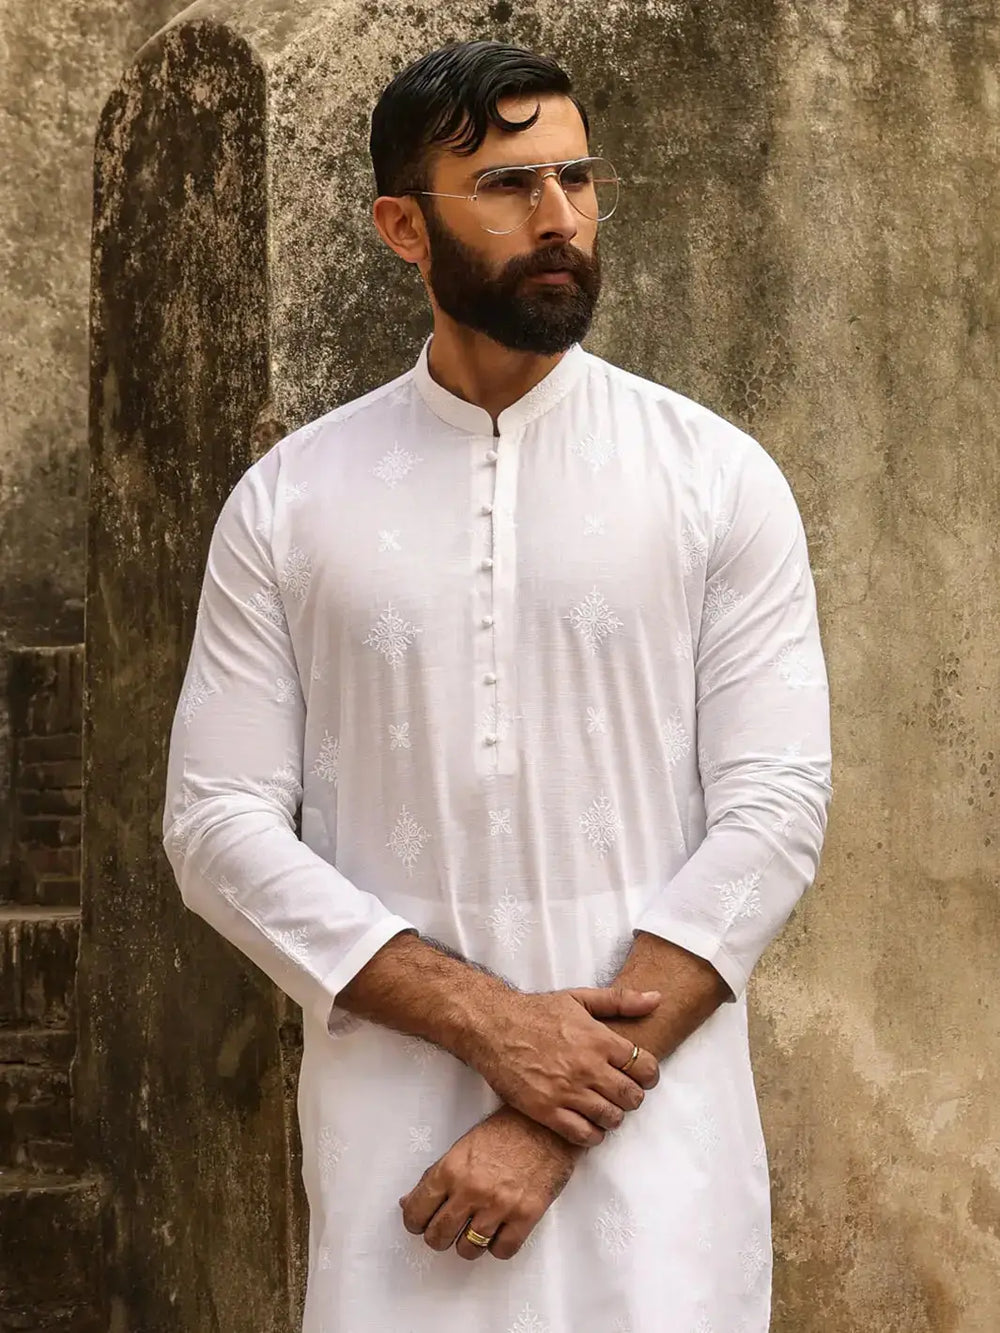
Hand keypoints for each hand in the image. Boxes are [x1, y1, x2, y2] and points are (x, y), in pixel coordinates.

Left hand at [399, 1106, 579, 1260]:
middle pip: (437, 1237)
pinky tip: (499, 1232)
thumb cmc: (504, 1132)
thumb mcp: (463, 1147)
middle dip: (438, 1237)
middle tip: (447, 1229)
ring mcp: (499, 1205)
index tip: (421, 1223)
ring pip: (467, 1250)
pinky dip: (498, 1247)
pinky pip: (501, 1252)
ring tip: (475, 1230)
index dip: (414, 1222)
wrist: (546, 1125)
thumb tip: (409, 1203)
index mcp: (451, 1169)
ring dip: (468, 1243)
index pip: (416, 1212)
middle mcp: (471, 1190)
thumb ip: (435, 1176)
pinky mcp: (526, 1216)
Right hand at [464, 986, 660, 1147]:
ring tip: (605, 1108)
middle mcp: (587, 1067)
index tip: (641, 1076)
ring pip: (611, 1118)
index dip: (648, 1075)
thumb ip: (621, 1000)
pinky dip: (593, 1134)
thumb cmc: (537, 1012)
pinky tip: (588, 1125)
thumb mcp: (580, 998)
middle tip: (622, 1093)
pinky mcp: (547, 1110)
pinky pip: (583, 1134)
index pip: (644, 1067)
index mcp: (599, 1039)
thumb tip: (657, 998)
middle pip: (632, 1097)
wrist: (493, 1027)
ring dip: (613, 1116)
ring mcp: (567, 1091)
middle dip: (632, 1097)